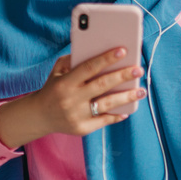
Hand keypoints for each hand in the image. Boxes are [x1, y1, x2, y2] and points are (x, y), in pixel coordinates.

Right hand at [0, 48, 145, 148]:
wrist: (39, 116)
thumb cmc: (53, 89)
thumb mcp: (57, 71)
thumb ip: (73, 60)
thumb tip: (98, 52)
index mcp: (65, 82)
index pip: (89, 67)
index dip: (106, 58)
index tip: (123, 50)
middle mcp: (71, 99)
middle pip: (102, 85)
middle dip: (122, 76)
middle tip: (138, 69)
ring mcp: (77, 115)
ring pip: (107, 104)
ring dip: (127, 97)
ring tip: (141, 90)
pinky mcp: (82, 129)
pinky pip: (104, 120)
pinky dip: (117, 115)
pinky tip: (128, 109)